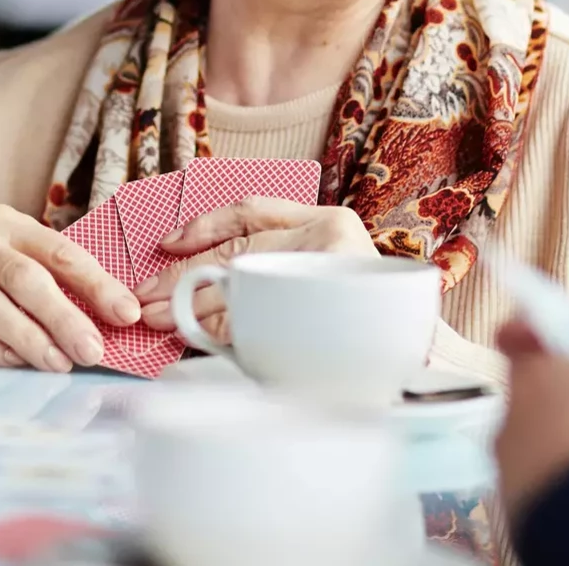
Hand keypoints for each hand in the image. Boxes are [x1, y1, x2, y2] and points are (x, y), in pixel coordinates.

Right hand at [0, 204, 140, 371]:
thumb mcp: (19, 266)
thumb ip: (60, 282)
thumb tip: (119, 318)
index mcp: (7, 223)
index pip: (59, 252)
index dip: (97, 284)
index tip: (127, 314)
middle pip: (24, 278)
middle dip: (64, 317)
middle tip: (92, 350)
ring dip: (30, 338)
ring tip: (60, 363)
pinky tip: (15, 363)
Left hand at [131, 197, 376, 342]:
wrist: (423, 358)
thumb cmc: (366, 318)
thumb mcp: (326, 272)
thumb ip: (279, 266)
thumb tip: (199, 282)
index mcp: (328, 221)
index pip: (251, 210)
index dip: (203, 225)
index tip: (167, 244)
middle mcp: (330, 238)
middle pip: (236, 252)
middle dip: (181, 276)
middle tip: (145, 298)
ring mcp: (330, 274)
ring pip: (241, 287)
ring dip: (192, 307)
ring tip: (159, 320)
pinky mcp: (328, 313)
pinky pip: (257, 322)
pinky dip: (222, 331)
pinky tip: (200, 338)